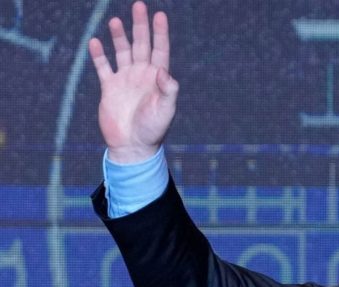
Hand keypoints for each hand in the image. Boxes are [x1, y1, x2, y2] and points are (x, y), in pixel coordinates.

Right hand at [89, 1, 177, 163]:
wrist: (133, 146)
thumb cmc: (153, 130)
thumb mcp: (165, 110)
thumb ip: (168, 90)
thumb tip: (163, 70)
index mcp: (158, 78)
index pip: (160, 49)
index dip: (160, 32)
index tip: (159, 15)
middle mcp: (142, 75)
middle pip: (141, 44)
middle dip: (140, 26)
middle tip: (139, 6)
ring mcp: (125, 80)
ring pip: (122, 52)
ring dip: (119, 37)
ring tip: (115, 21)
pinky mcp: (109, 88)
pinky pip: (103, 67)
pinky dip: (99, 55)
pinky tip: (95, 42)